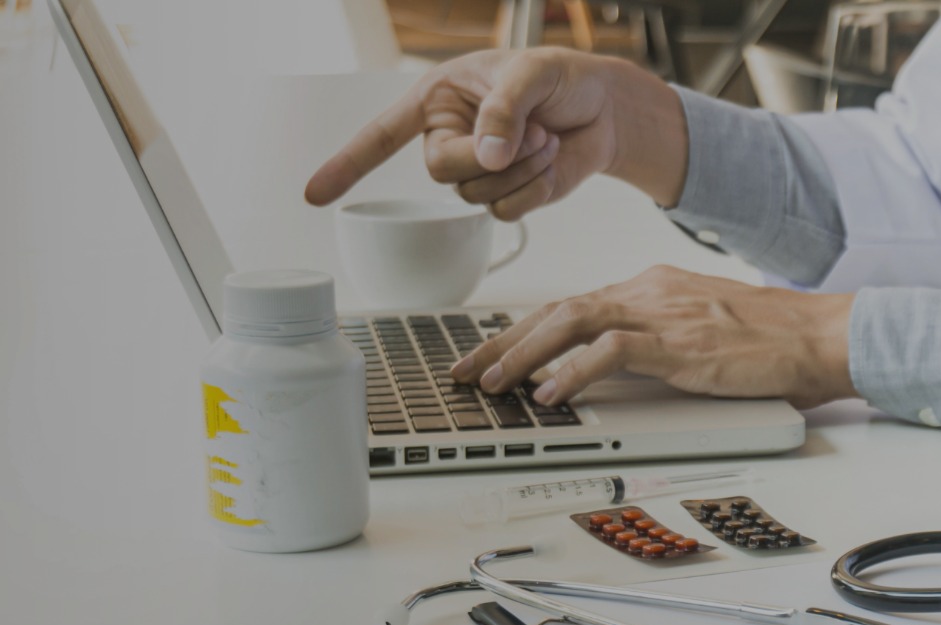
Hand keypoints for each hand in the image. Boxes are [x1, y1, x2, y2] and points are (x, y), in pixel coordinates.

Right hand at [303, 48, 687, 216]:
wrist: (605, 108)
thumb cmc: (562, 78)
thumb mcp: (531, 75)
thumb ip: (503, 110)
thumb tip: (486, 156)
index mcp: (439, 101)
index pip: (382, 134)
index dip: (348, 163)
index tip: (314, 194)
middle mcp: (451, 139)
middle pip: (442, 172)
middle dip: (489, 156)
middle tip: (532, 131)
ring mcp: (479, 172)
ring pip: (478, 195)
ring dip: (522, 169)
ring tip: (548, 137)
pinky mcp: (509, 196)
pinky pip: (507, 212)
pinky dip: (535, 189)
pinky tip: (552, 160)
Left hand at [452, 266, 857, 408]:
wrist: (820, 335)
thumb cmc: (774, 341)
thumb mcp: (703, 332)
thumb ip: (658, 341)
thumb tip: (616, 368)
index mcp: (654, 287)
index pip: (573, 305)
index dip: (525, 332)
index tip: (493, 355)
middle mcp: (649, 292)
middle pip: (557, 310)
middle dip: (504, 342)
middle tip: (467, 372)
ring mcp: (663, 314)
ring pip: (571, 322)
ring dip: (524, 355)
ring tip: (493, 385)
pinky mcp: (679, 342)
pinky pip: (609, 351)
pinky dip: (572, 371)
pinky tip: (550, 394)